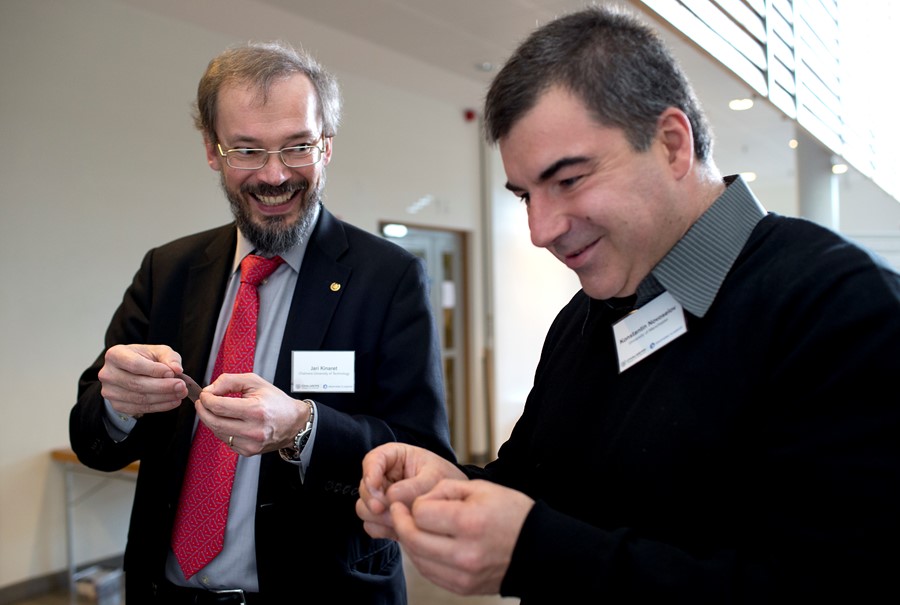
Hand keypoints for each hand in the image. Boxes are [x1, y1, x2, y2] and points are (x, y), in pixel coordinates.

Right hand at [99, 344, 187, 416]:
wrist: (131, 370)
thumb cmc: (145, 358)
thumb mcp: (158, 351)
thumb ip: (169, 357)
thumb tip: (177, 369)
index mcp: (115, 355)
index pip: (135, 365)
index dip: (155, 370)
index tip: (173, 373)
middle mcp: (108, 374)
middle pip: (137, 384)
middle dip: (163, 386)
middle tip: (181, 386)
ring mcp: (110, 391)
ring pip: (139, 398)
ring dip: (164, 398)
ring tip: (180, 393)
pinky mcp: (116, 405)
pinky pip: (140, 409)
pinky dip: (159, 406)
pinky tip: (173, 401)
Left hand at [197, 373, 309, 456]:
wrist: (294, 423)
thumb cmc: (276, 401)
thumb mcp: (255, 382)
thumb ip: (229, 381)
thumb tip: (210, 390)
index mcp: (256, 410)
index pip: (219, 407)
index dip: (206, 399)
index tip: (205, 394)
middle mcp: (253, 430)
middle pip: (214, 422)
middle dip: (203, 410)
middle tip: (202, 402)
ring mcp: (250, 443)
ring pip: (217, 433)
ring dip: (210, 420)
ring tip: (213, 409)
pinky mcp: (248, 451)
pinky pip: (225, 440)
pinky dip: (221, 430)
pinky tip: (227, 421)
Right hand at [356, 443, 464, 539]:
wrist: (454, 500)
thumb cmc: (445, 480)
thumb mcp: (435, 477)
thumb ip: (414, 486)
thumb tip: (390, 498)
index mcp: (393, 457)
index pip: (372, 460)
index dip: (370, 473)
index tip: (375, 487)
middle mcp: (382, 477)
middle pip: (364, 488)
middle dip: (375, 501)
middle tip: (391, 510)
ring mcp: (380, 498)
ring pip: (364, 509)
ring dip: (380, 517)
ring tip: (402, 519)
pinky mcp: (382, 517)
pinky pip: (371, 526)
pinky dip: (383, 529)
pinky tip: (401, 529)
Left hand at [393, 479, 533, 595]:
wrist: (539, 549)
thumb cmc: (511, 513)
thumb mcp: (482, 488)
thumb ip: (445, 489)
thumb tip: (417, 502)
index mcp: (470, 522)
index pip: (420, 514)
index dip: (413, 504)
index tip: (413, 499)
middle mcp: (465, 553)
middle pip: (413, 539)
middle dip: (400, 522)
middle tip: (397, 510)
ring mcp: (463, 575)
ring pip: (417, 559)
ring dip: (409, 541)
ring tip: (412, 526)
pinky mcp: (463, 588)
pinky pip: (430, 573)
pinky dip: (422, 557)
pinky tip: (425, 544)